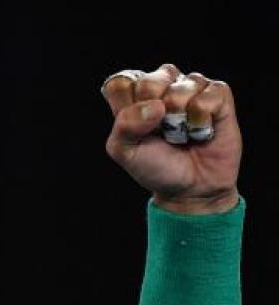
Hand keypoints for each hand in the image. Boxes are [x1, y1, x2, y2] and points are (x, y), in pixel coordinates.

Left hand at [101, 64, 240, 213]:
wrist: (190, 188)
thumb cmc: (155, 166)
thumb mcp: (125, 152)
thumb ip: (124, 126)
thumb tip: (155, 106)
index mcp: (134, 95)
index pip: (119, 83)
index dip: (125, 108)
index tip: (134, 130)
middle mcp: (162, 85)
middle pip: (149, 82)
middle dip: (152, 117)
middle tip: (160, 133)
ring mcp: (191, 87)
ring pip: (180, 89)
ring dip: (179, 121)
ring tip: (182, 134)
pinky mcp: (219, 94)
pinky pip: (208, 96)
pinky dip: (202, 120)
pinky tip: (201, 131)